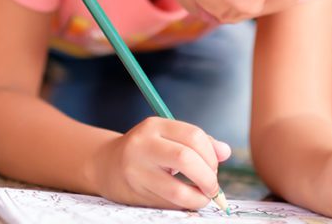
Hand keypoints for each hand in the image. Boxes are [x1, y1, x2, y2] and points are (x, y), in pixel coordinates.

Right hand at [88, 116, 230, 209]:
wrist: (106, 164)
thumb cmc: (146, 150)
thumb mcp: (168, 137)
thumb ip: (198, 142)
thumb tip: (225, 152)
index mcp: (155, 125)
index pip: (193, 135)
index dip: (211, 155)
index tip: (215, 166)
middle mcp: (143, 144)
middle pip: (186, 158)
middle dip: (208, 177)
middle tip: (213, 186)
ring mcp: (136, 170)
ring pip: (177, 189)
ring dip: (199, 197)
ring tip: (203, 196)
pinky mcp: (135, 192)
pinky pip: (168, 203)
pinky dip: (185, 204)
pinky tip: (186, 199)